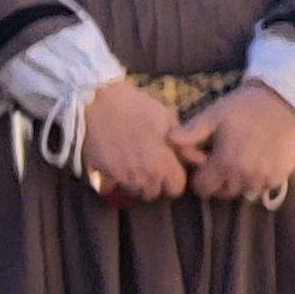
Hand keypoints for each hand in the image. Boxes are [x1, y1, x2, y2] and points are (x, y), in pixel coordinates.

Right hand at [77, 81, 197, 204]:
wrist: (97, 100)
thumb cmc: (135, 106)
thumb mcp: (166, 118)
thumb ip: (183, 143)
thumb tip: (197, 159)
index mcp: (162, 162)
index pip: (175, 189)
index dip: (173, 180)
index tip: (167, 170)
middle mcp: (143, 174)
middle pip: (152, 193)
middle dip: (152, 182)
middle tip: (147, 165)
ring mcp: (121, 175)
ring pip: (133, 190)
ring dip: (134, 182)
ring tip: (130, 165)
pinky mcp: (101, 173)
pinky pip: (111, 186)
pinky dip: (114, 178)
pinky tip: (114, 163)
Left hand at [172, 84, 294, 203]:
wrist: (281, 103)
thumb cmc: (242, 108)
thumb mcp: (212, 117)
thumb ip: (190, 133)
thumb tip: (168, 141)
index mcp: (226, 163)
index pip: (204, 189)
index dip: (200, 178)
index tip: (204, 162)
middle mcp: (247, 176)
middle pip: (223, 192)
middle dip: (217, 180)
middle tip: (221, 159)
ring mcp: (266, 177)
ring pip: (243, 191)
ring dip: (237, 180)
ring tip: (239, 158)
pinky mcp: (281, 175)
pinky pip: (262, 186)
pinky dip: (256, 178)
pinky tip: (255, 159)